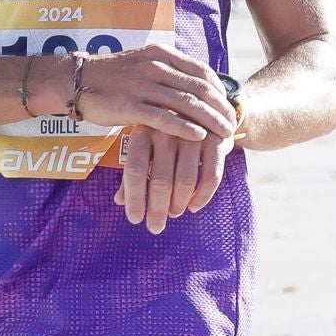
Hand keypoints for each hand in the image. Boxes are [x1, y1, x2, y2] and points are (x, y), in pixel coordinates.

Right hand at [68, 43, 236, 142]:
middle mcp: (155, 67)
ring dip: (210, 120)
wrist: (76, 80)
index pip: (201, 71)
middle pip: (199, 88)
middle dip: (221, 107)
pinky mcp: (131, 106)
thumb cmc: (113, 76)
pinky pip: (164, 118)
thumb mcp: (143, 63)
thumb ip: (168, 71)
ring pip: (187, 104)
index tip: (229, 104)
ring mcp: (143, 86)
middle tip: (234, 122)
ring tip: (225, 134)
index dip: (220, 89)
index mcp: (162, 54)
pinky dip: (185, 128)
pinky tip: (200, 137)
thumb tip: (195, 85)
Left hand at [115, 125, 235, 232]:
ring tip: (174, 214)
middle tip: (155, 227)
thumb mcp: (147, 145)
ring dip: (179, 204)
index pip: (134, 170)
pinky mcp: (217, 140)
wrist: (205, 108)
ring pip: (185, 180)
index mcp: (144, 131)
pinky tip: (195, 206)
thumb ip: (135, 170)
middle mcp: (167, 131)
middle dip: (157, 209)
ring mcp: (194, 134)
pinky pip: (211, 176)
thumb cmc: (169, 134)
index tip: (135, 219)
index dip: (134, 198)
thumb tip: (119, 200)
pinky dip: (203, 196)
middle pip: (160, 179)